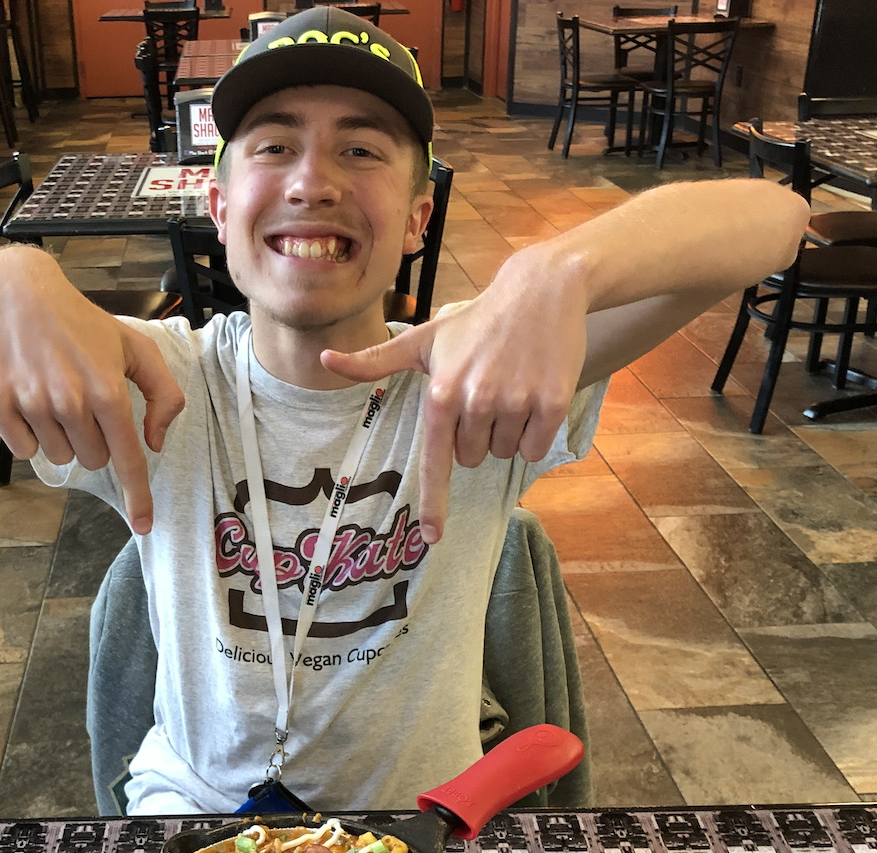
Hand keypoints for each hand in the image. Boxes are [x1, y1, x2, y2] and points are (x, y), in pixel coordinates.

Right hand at [0, 249, 185, 533]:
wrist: (12, 291)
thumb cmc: (81, 323)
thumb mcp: (135, 346)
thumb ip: (163, 393)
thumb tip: (153, 442)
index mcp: (109, 389)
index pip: (127, 458)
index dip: (138, 496)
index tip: (143, 524)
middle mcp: (70, 401)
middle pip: (92, 461)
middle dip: (92, 440)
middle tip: (81, 401)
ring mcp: (31, 403)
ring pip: (57, 457)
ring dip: (60, 435)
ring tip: (53, 393)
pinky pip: (23, 449)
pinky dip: (29, 433)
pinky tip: (28, 396)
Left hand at [320, 261, 588, 542]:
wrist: (541, 290)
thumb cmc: (475, 322)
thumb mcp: (423, 340)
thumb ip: (375, 360)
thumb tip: (324, 359)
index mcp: (442, 393)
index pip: (434, 460)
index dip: (433, 503)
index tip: (431, 537)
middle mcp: (476, 401)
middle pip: (472, 457)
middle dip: (476, 434)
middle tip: (485, 390)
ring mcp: (516, 403)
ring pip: (505, 453)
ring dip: (507, 430)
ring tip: (510, 386)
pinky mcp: (552, 403)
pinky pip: (535, 448)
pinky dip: (534, 432)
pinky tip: (533, 393)